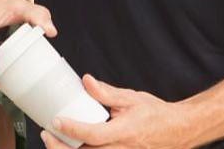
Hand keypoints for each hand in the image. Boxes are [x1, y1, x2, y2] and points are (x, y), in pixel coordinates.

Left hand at [41, 75, 191, 148]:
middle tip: (47, 134)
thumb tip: (86, 81)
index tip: (56, 121)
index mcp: (124, 133)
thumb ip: (106, 93)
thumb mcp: (131, 98)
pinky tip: (72, 146)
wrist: (176, 131)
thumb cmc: (155, 114)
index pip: (92, 135)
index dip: (72, 130)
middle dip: (60, 147)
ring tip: (54, 140)